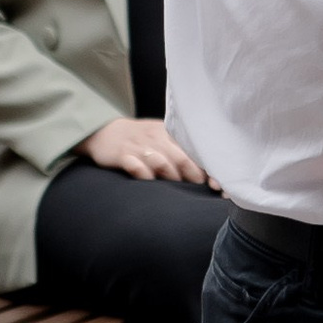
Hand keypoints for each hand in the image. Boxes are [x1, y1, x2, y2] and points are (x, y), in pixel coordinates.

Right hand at [79, 115, 210, 185]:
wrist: (105, 131)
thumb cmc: (140, 140)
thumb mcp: (160, 139)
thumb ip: (181, 153)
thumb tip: (209, 178)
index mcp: (169, 134)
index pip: (192, 150)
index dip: (206, 168)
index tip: (217, 185)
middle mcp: (156, 138)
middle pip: (180, 156)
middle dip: (193, 175)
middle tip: (201, 190)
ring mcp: (139, 146)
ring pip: (160, 161)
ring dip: (171, 176)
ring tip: (178, 190)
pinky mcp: (122, 154)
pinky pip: (135, 164)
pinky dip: (143, 173)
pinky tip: (149, 181)